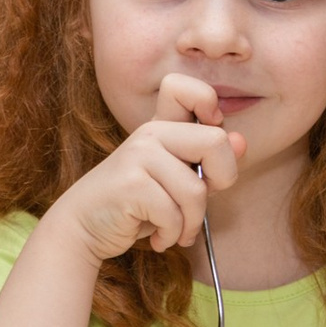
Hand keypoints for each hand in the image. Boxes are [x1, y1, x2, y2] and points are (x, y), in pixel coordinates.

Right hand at [44, 74, 243, 262]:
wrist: (83, 227)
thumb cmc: (135, 206)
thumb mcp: (176, 181)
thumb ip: (207, 162)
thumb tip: (242, 141)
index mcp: (161, 127)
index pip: (184, 88)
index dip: (208, 105)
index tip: (207, 139)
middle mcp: (149, 133)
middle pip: (216, 142)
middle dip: (222, 180)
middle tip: (201, 199)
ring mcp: (138, 155)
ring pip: (196, 190)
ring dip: (191, 223)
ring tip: (176, 231)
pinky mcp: (131, 184)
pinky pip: (174, 214)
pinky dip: (172, 235)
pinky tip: (158, 238)